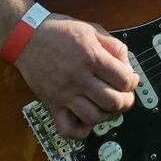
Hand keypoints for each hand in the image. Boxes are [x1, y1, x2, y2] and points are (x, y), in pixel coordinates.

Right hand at [13, 14, 138, 140]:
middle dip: (125, 102)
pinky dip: (81, 131)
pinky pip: (66, 128)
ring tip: (107, 107)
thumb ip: (113, 46)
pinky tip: (87, 120)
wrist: (27, 37)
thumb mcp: (92, 29)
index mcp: (91, 57)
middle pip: (112, 102)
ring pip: (93, 117)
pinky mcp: (51, 103)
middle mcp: (78, 78)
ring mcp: (64, 93)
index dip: (133, 81)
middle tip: (124, 96)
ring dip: (107, 116)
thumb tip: (127, 66)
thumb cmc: (60, 31)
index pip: (123, 79)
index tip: (131, 80)